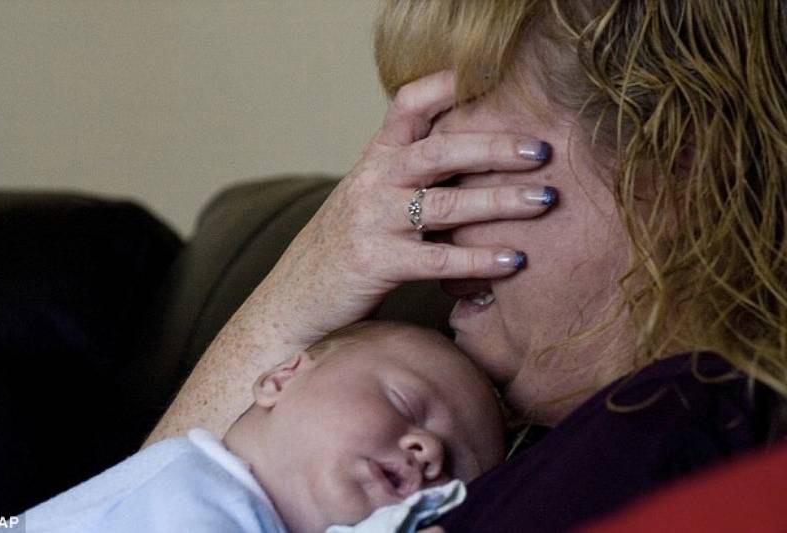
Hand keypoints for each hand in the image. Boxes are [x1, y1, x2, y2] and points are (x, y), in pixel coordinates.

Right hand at [254, 70, 554, 346]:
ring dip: (500, 200)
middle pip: (439, 150)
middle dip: (494, 147)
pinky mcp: (375, 263)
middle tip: (541, 149)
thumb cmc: (344, 246)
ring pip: (445, 204)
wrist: (294, 297)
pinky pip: (437, 260)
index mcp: (374, 159)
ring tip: (545, 200)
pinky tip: (514, 260)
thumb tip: (478, 157)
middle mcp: (373, 182)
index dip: (447, 87)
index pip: (408, 106)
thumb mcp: (369, 197)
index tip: (494, 80)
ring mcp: (372, 221)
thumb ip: (410, 174)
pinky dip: (479, 260)